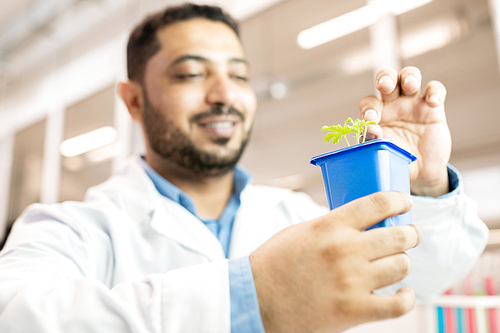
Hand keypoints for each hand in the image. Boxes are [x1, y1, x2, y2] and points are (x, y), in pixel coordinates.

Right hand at [250, 191, 420, 332]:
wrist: (257, 300)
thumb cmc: (274, 263)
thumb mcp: (301, 231)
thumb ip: (332, 224)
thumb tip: (361, 220)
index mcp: (330, 226)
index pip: (378, 203)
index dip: (399, 199)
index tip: (405, 202)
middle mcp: (345, 250)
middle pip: (399, 235)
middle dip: (410, 233)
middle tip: (408, 235)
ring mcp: (352, 282)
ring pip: (401, 266)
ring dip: (402, 263)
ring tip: (395, 263)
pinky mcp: (354, 311)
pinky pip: (399, 304)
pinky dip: (406, 297)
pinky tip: (401, 292)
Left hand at [359, 67, 450, 196]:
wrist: (420, 173)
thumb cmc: (395, 160)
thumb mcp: (382, 153)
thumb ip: (373, 141)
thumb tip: (369, 128)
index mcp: (376, 115)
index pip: (369, 103)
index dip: (368, 108)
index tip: (370, 119)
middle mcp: (392, 104)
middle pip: (387, 78)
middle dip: (386, 77)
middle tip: (384, 85)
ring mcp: (413, 103)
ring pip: (409, 77)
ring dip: (409, 76)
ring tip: (410, 85)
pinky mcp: (433, 108)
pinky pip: (435, 90)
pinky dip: (435, 92)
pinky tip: (433, 103)